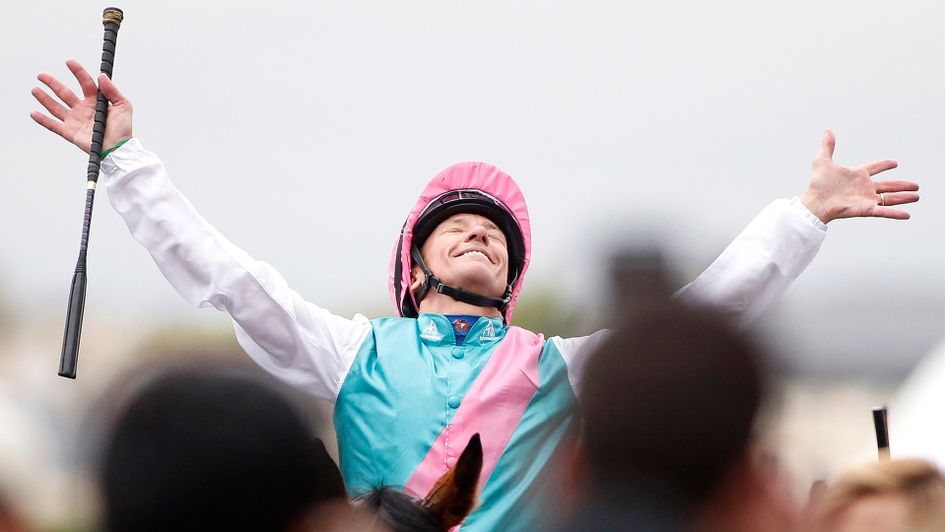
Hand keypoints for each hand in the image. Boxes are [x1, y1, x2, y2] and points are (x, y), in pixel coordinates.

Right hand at [30, 59, 132, 153]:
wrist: (118, 149)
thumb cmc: (123, 130)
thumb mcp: (123, 106)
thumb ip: (112, 91)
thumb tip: (102, 76)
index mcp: (96, 102)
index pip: (85, 83)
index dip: (78, 72)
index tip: (69, 62)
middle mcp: (83, 110)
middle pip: (64, 93)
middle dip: (52, 83)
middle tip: (41, 75)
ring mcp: (75, 121)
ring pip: (56, 107)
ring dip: (44, 98)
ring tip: (35, 89)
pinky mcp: (70, 132)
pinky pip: (53, 125)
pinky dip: (42, 120)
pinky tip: (33, 113)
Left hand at [799, 129, 918, 223]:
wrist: (815, 201)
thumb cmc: (817, 183)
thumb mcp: (823, 161)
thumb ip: (828, 146)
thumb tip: (827, 130)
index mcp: (857, 175)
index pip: (874, 168)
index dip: (883, 165)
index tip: (895, 163)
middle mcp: (864, 187)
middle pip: (888, 185)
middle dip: (902, 185)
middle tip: (916, 185)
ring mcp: (866, 199)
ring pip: (890, 198)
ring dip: (904, 197)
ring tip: (917, 196)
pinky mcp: (866, 209)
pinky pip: (884, 211)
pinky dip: (895, 213)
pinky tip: (907, 214)